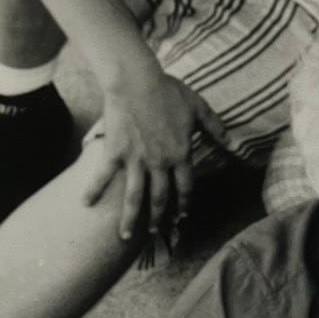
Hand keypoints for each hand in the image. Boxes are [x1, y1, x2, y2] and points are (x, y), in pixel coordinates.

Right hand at [82, 60, 228, 238]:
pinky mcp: (115, 152)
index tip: (181, 216)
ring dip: (130, 219)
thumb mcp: (199, 107)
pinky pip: (103, 176)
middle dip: (157, 218)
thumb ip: (215, 127)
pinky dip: (94, 191)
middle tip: (154, 232)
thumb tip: (232, 142)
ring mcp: (136, 161)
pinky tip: (86, 204)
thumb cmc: (168, 91)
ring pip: (134, 197)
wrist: (137, 81)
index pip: (185, 187)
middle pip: (159, 198)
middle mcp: (160, 163)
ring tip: (124, 236)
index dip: (184, 203)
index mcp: (181, 155)